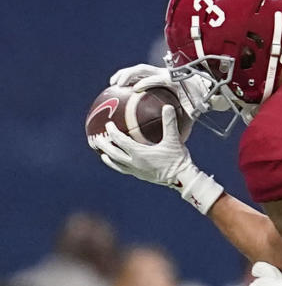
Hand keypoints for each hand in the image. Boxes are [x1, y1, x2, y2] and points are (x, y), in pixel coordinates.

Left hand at [90, 105, 222, 213]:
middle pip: (113, 154)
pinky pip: (124, 170)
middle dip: (103, 146)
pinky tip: (118, 163)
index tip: (108, 124)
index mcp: (139, 154)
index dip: (112, 132)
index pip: (120, 141)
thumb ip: (169, 123)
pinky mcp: (141, 176)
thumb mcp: (173, 140)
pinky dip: (118, 165)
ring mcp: (137, 171)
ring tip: (102, 154)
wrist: (182, 179)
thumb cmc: (178, 159)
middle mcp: (134, 163)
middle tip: (95, 139)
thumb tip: (167, 106)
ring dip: (108, 158)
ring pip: (117, 165)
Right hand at [111, 62, 207, 119]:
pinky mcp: (156, 72)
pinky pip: (140, 73)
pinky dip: (128, 77)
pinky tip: (118, 86)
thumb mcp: (193, 113)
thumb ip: (185, 125)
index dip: (147, 83)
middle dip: (129, 75)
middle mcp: (165, 73)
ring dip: (124, 74)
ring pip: (139, 69)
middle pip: (144, 69)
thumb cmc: (198, 101)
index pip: (158, 79)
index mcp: (174, 81)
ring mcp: (160, 71)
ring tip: (113, 83)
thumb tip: (180, 142)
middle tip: (118, 85)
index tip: (135, 90)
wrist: (204, 87)